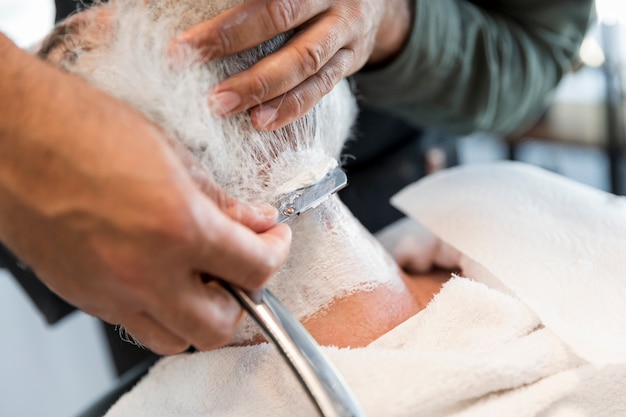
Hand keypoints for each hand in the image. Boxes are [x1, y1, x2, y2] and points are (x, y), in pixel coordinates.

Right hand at [0, 36, 291, 353]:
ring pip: (175, 339)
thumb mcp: (171, 155)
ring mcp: (109, 292)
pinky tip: (161, 273)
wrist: (11, 133)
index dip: (277, 253)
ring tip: (204, 277)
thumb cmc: (82, 129)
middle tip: (245, 265)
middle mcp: (144, 272)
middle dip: (244, 297)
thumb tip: (255, 221)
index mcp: (177, 228)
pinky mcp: (83, 297)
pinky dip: (160, 309)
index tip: (275, 239)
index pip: (256, 269)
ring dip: (201, 315)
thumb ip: (221, 200)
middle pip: (219, 326)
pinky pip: (135, 324)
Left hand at [172, 0, 411, 129]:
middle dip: (228, 37)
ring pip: (303, 59)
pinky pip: (322, 88)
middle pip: (278, 13)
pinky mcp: (352, 60)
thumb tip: (151, 6)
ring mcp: (345, 28)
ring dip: (261, 85)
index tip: (172, 22)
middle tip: (182, 58)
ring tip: (220, 105)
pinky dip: (291, 107)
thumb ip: (241, 2)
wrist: (373, 1)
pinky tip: (261, 122)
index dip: (223, 11)